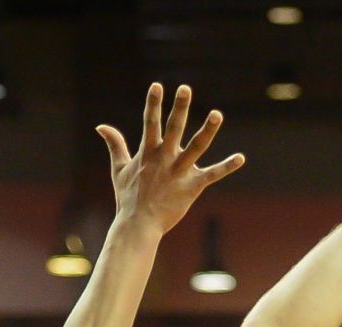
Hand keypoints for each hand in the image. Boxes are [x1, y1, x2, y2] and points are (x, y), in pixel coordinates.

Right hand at [98, 83, 244, 235]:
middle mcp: (164, 159)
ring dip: (207, 131)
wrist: (138, 226)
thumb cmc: (128, 198)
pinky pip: (212, 175)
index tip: (157, 85)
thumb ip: (115, 145)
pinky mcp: (192, 187)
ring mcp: (178, 172)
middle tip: (185, 88)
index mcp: (148, 153)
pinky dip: (226, 167)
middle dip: (179, 108)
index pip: (149, 123)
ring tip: (217, 114)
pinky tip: (240, 158)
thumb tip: (101, 126)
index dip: (153, 104)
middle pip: (173, 128)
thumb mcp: (119, 169)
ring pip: (195, 148)